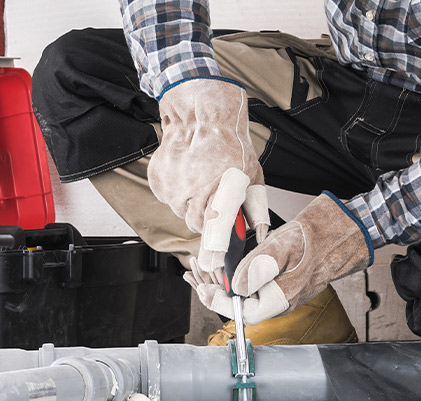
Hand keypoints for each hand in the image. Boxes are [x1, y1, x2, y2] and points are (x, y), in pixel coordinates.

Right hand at [149, 78, 268, 278]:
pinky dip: (179, 193)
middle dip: (207, 218)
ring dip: (193, 205)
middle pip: (198, 226)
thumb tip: (260, 236)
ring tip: (202, 180)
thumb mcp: (253, 176)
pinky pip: (170, 201)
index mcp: (223, 190)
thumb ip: (256, 210)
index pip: (216, 230)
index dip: (214, 250)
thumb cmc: (231, 146)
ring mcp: (174, 189)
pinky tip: (188, 174)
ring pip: (183, 214)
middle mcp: (196, 192)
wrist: (200, 116)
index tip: (213, 264)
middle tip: (214, 196)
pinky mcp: (159, 184)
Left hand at [189, 194, 371, 324]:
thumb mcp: (285, 245)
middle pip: (244, 308)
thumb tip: (235, 287)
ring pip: (250, 296)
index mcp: (284, 296)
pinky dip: (242, 277)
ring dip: (228, 284)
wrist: (352, 226)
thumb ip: (257, 267)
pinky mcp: (288, 281)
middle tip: (199, 277)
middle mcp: (285, 299)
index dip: (222, 303)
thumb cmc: (325, 232)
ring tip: (208, 270)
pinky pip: (260, 286)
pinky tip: (234, 264)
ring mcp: (287, 291)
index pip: (245, 314)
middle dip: (219, 294)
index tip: (206, 288)